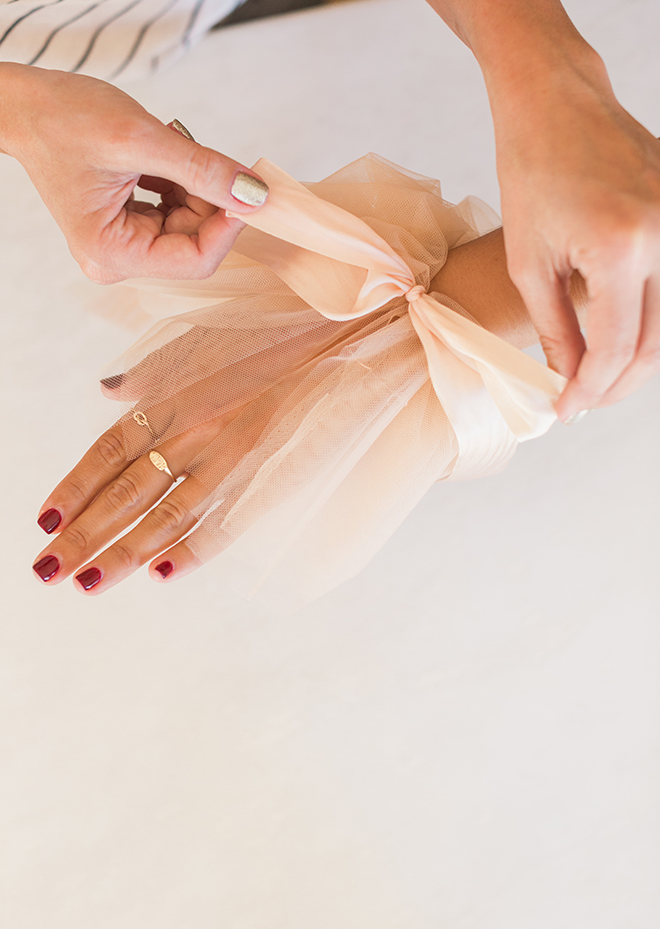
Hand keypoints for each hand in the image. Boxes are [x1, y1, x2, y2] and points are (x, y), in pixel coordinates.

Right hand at [0, 62, 267, 282]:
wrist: (26, 105)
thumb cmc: (63, 119)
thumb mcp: (141, 139)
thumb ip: (202, 169)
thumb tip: (254, 194)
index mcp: (112, 254)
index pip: (196, 260)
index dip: (228, 225)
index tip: (249, 188)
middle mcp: (117, 260)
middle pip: (194, 240)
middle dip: (207, 197)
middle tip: (200, 151)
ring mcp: (124, 245)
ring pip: (190, 223)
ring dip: (193, 185)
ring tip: (166, 147)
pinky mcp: (130, 226)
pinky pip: (176, 211)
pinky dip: (180, 182)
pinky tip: (159, 156)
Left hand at [32, 307, 347, 591]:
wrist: (346, 349)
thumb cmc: (277, 344)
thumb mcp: (207, 344)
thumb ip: (154, 372)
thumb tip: (109, 391)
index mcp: (178, 399)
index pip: (109, 450)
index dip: (74, 487)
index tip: (44, 523)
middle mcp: (196, 431)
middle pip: (126, 491)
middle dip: (84, 535)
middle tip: (47, 571)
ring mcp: (232, 458)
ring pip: (164, 516)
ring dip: (122, 554)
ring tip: (87, 585)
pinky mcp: (268, 479)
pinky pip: (224, 524)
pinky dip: (191, 551)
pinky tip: (161, 575)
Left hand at [494, 60, 659, 420]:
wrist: (559, 102)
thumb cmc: (531, 174)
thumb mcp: (529, 262)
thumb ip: (556, 330)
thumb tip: (571, 382)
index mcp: (620, 247)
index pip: (617, 348)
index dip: (591, 390)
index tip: (567, 410)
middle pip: (659, 345)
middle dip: (619, 384)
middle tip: (584, 401)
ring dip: (639, 359)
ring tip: (598, 376)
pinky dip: (653, 321)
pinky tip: (620, 338)